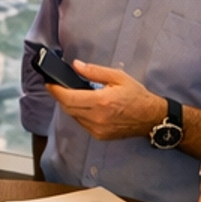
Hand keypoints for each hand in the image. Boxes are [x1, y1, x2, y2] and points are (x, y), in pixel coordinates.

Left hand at [49, 61, 164, 141]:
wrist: (150, 118)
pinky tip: (85, 106)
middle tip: (56, 87)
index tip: (49, 83)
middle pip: (67, 107)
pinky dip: (79, 114)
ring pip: (73, 116)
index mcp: (100, 101)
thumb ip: (95, 71)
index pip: (68, 97)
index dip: (55, 90)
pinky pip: (82, 123)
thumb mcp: (118, 77)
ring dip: (70, 105)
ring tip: (72, 94)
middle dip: (60, 96)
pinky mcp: (99, 135)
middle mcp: (96, 117)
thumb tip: (76, 66)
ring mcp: (97, 129)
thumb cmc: (136, 95)